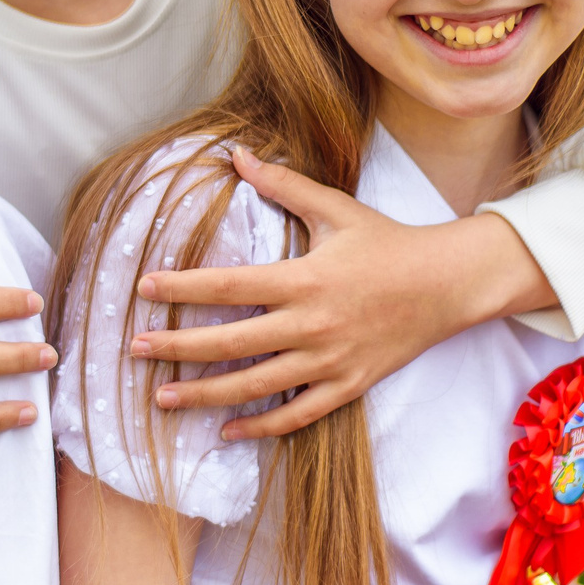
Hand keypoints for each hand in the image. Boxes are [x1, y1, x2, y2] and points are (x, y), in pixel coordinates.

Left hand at [126, 148, 555, 440]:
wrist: (448, 284)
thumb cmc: (387, 242)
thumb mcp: (335, 208)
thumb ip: (282, 185)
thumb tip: (237, 154)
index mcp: (304, 278)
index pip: (229, 285)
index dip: (183, 288)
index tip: (144, 289)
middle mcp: (312, 324)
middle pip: (231, 342)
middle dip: (178, 348)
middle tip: (135, 349)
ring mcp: (330, 361)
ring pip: (256, 386)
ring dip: (205, 394)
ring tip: (163, 398)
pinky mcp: (348, 386)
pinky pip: (296, 415)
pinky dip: (260, 426)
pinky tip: (226, 429)